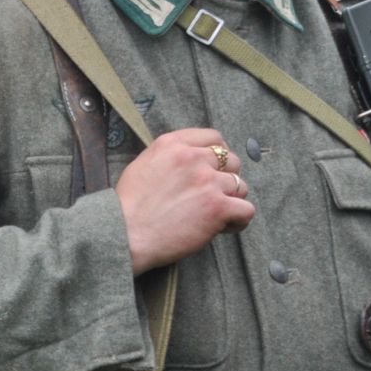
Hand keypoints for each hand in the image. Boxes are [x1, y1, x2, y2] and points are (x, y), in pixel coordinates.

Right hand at [114, 127, 253, 272]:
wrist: (124, 234)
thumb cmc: (128, 206)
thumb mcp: (143, 165)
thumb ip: (170, 157)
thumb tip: (193, 159)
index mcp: (171, 144)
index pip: (213, 136)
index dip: (218, 153)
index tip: (214, 168)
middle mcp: (192, 158)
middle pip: (232, 161)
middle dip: (225, 178)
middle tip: (210, 196)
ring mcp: (207, 182)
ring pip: (241, 186)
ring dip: (231, 201)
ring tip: (213, 215)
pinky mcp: (218, 207)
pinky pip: (246, 210)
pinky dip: (238, 221)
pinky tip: (222, 227)